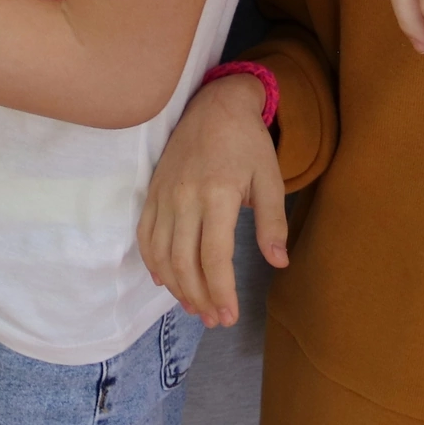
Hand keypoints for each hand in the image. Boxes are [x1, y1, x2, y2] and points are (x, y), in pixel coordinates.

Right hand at [138, 75, 286, 327]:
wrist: (215, 105)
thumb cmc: (248, 143)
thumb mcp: (270, 178)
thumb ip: (272, 222)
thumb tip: (279, 262)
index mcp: (218, 194)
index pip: (214, 257)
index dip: (221, 291)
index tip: (230, 316)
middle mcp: (185, 198)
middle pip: (185, 262)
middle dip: (199, 298)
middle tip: (215, 320)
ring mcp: (164, 195)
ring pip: (162, 254)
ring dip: (176, 287)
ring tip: (195, 307)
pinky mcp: (153, 192)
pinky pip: (145, 235)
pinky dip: (153, 263)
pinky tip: (166, 281)